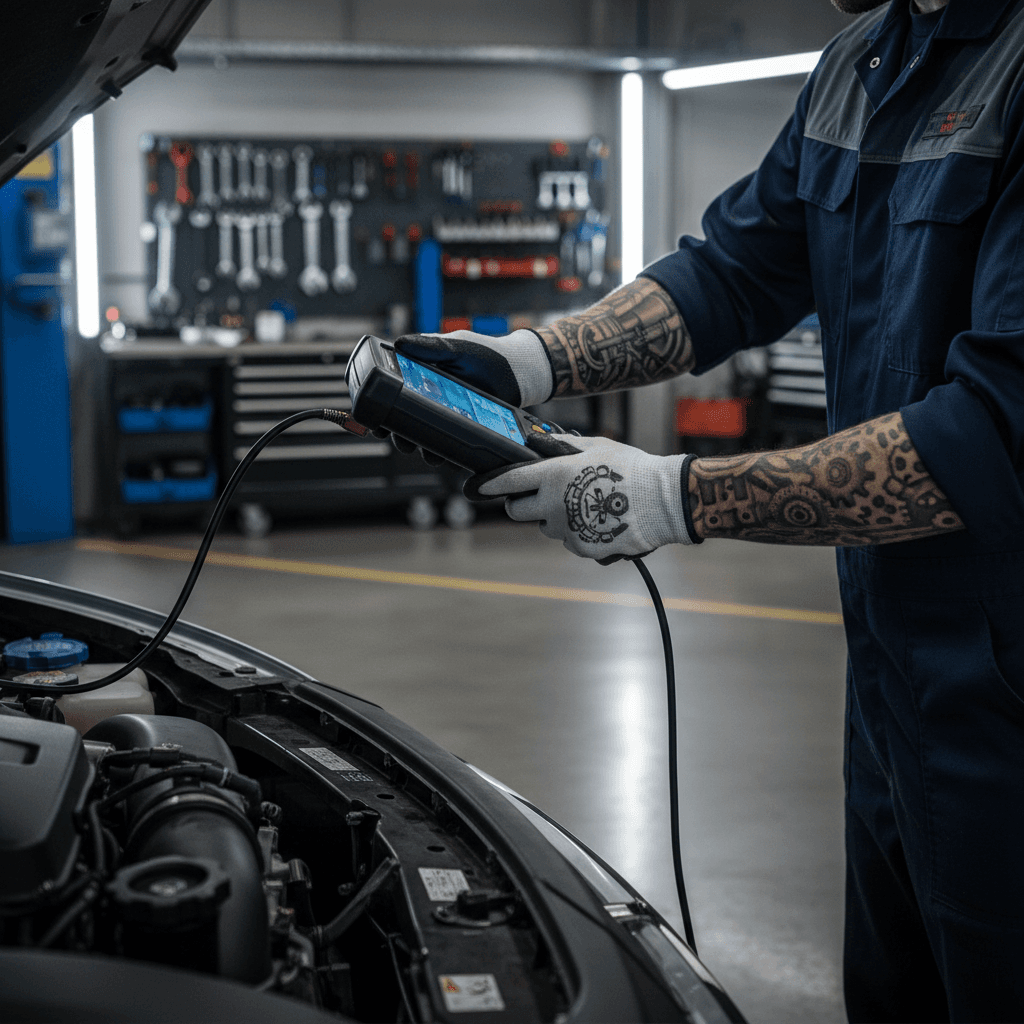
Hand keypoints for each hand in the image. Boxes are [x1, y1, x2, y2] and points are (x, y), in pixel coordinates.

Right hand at [385, 327, 554, 463]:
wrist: (518, 373)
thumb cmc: (486, 354)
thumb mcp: (457, 348)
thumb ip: (430, 347)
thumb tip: (399, 344)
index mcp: (420, 374)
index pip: (392, 392)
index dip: (381, 408)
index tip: (376, 422)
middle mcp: (429, 396)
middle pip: (404, 420)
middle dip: (400, 435)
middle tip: (403, 442)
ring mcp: (445, 413)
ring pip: (425, 436)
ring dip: (423, 448)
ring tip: (429, 453)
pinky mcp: (462, 427)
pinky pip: (449, 444)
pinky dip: (447, 453)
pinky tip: (449, 457)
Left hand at [471, 434, 695, 562]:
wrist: (662, 502)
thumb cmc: (630, 468)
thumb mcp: (595, 446)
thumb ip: (561, 445)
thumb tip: (538, 441)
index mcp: (554, 475)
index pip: (509, 481)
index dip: (490, 484)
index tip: (479, 487)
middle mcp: (554, 504)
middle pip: (517, 510)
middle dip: (522, 503)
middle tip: (540, 495)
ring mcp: (567, 529)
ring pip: (545, 527)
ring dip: (554, 518)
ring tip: (583, 505)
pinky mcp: (581, 547)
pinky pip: (569, 540)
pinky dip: (577, 532)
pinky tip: (598, 519)